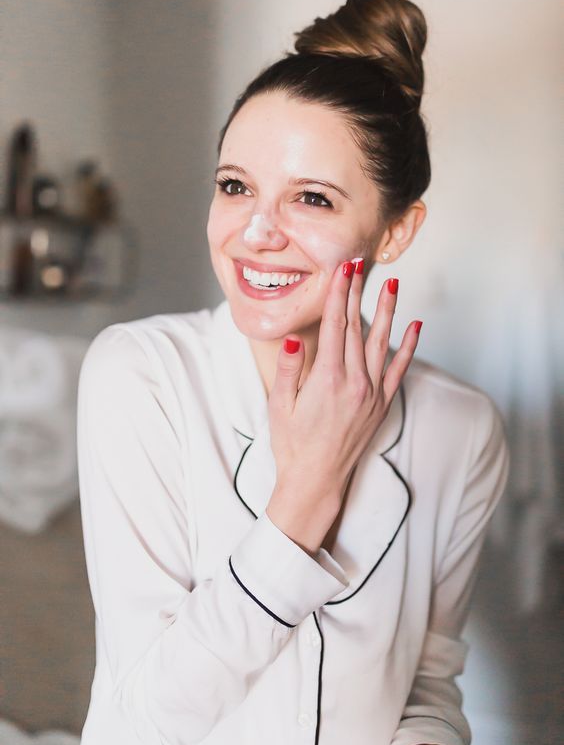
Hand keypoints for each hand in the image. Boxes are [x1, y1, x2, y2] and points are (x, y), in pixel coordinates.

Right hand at [266, 258, 421, 554]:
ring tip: (393, 285)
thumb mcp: (280, 405)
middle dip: (357, 293)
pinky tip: (415, 327)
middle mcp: (355, 382)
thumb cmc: (292, 444)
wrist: (316, 480)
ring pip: (382, 343)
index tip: (343, 270)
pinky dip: (409, 347)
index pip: (336, 325)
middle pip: (357, 328)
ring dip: (387, 312)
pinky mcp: (381, 405)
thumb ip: (288, 368)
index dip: (339, 294)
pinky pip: (399, 370)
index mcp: (327, 378)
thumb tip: (295, 336)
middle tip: (359, 264)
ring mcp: (371, 393)